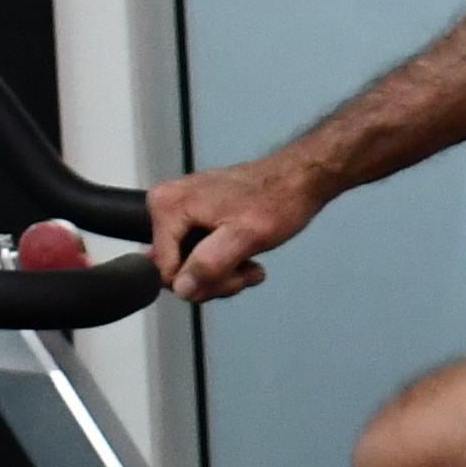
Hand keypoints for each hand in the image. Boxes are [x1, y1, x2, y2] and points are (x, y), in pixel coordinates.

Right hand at [150, 157, 323, 302]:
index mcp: (168, 206)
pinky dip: (223, 263)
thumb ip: (210, 263)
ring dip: (223, 275)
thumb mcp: (246, 236)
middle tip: (246, 271)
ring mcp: (180, 211)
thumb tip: (182, 288)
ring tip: (250, 266)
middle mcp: (166, 205)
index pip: (167, 272)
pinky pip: (198, 254)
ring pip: (190, 267)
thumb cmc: (278, 199)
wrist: (300, 178)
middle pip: (176, 271)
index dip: (201, 282)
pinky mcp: (195, 217)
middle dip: (214, 279)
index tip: (234, 274)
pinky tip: (246, 259)